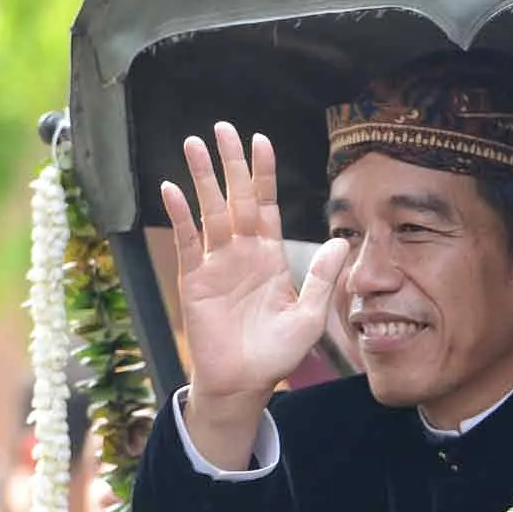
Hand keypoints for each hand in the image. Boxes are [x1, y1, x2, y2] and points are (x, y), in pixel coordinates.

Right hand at [162, 124, 349, 467]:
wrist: (244, 384)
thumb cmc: (276, 354)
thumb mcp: (309, 317)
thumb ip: (321, 279)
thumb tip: (340, 241)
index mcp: (269, 256)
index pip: (267, 205)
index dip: (264, 173)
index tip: (261, 140)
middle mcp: (241, 252)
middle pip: (236, 198)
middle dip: (230, 163)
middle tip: (222, 128)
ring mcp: (215, 264)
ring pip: (209, 211)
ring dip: (201, 179)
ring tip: (193, 143)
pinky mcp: (194, 280)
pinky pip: (187, 242)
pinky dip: (180, 216)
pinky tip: (172, 189)